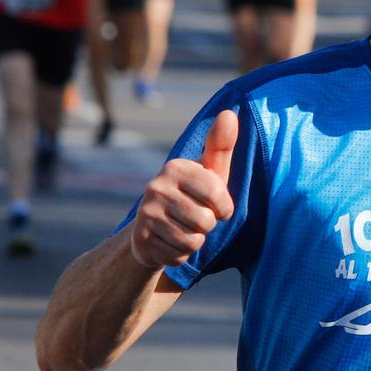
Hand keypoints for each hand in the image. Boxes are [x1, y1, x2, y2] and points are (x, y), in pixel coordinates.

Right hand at [130, 110, 237, 268]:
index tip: (216, 206)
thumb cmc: (194, 196)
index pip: (217, 194)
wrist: (154, 229)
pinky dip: (181, 255)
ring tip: (184, 229)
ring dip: (195, 241)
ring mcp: (145, 214)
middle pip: (205, 221)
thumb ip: (221, 145)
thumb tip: (230, 113)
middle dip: (208, 227)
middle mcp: (156, 187)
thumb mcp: (211, 172)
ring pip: (193, 241)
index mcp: (176, 167)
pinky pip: (178, 256)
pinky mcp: (140, 240)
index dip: (224, 208)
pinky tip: (171, 242)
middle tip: (195, 218)